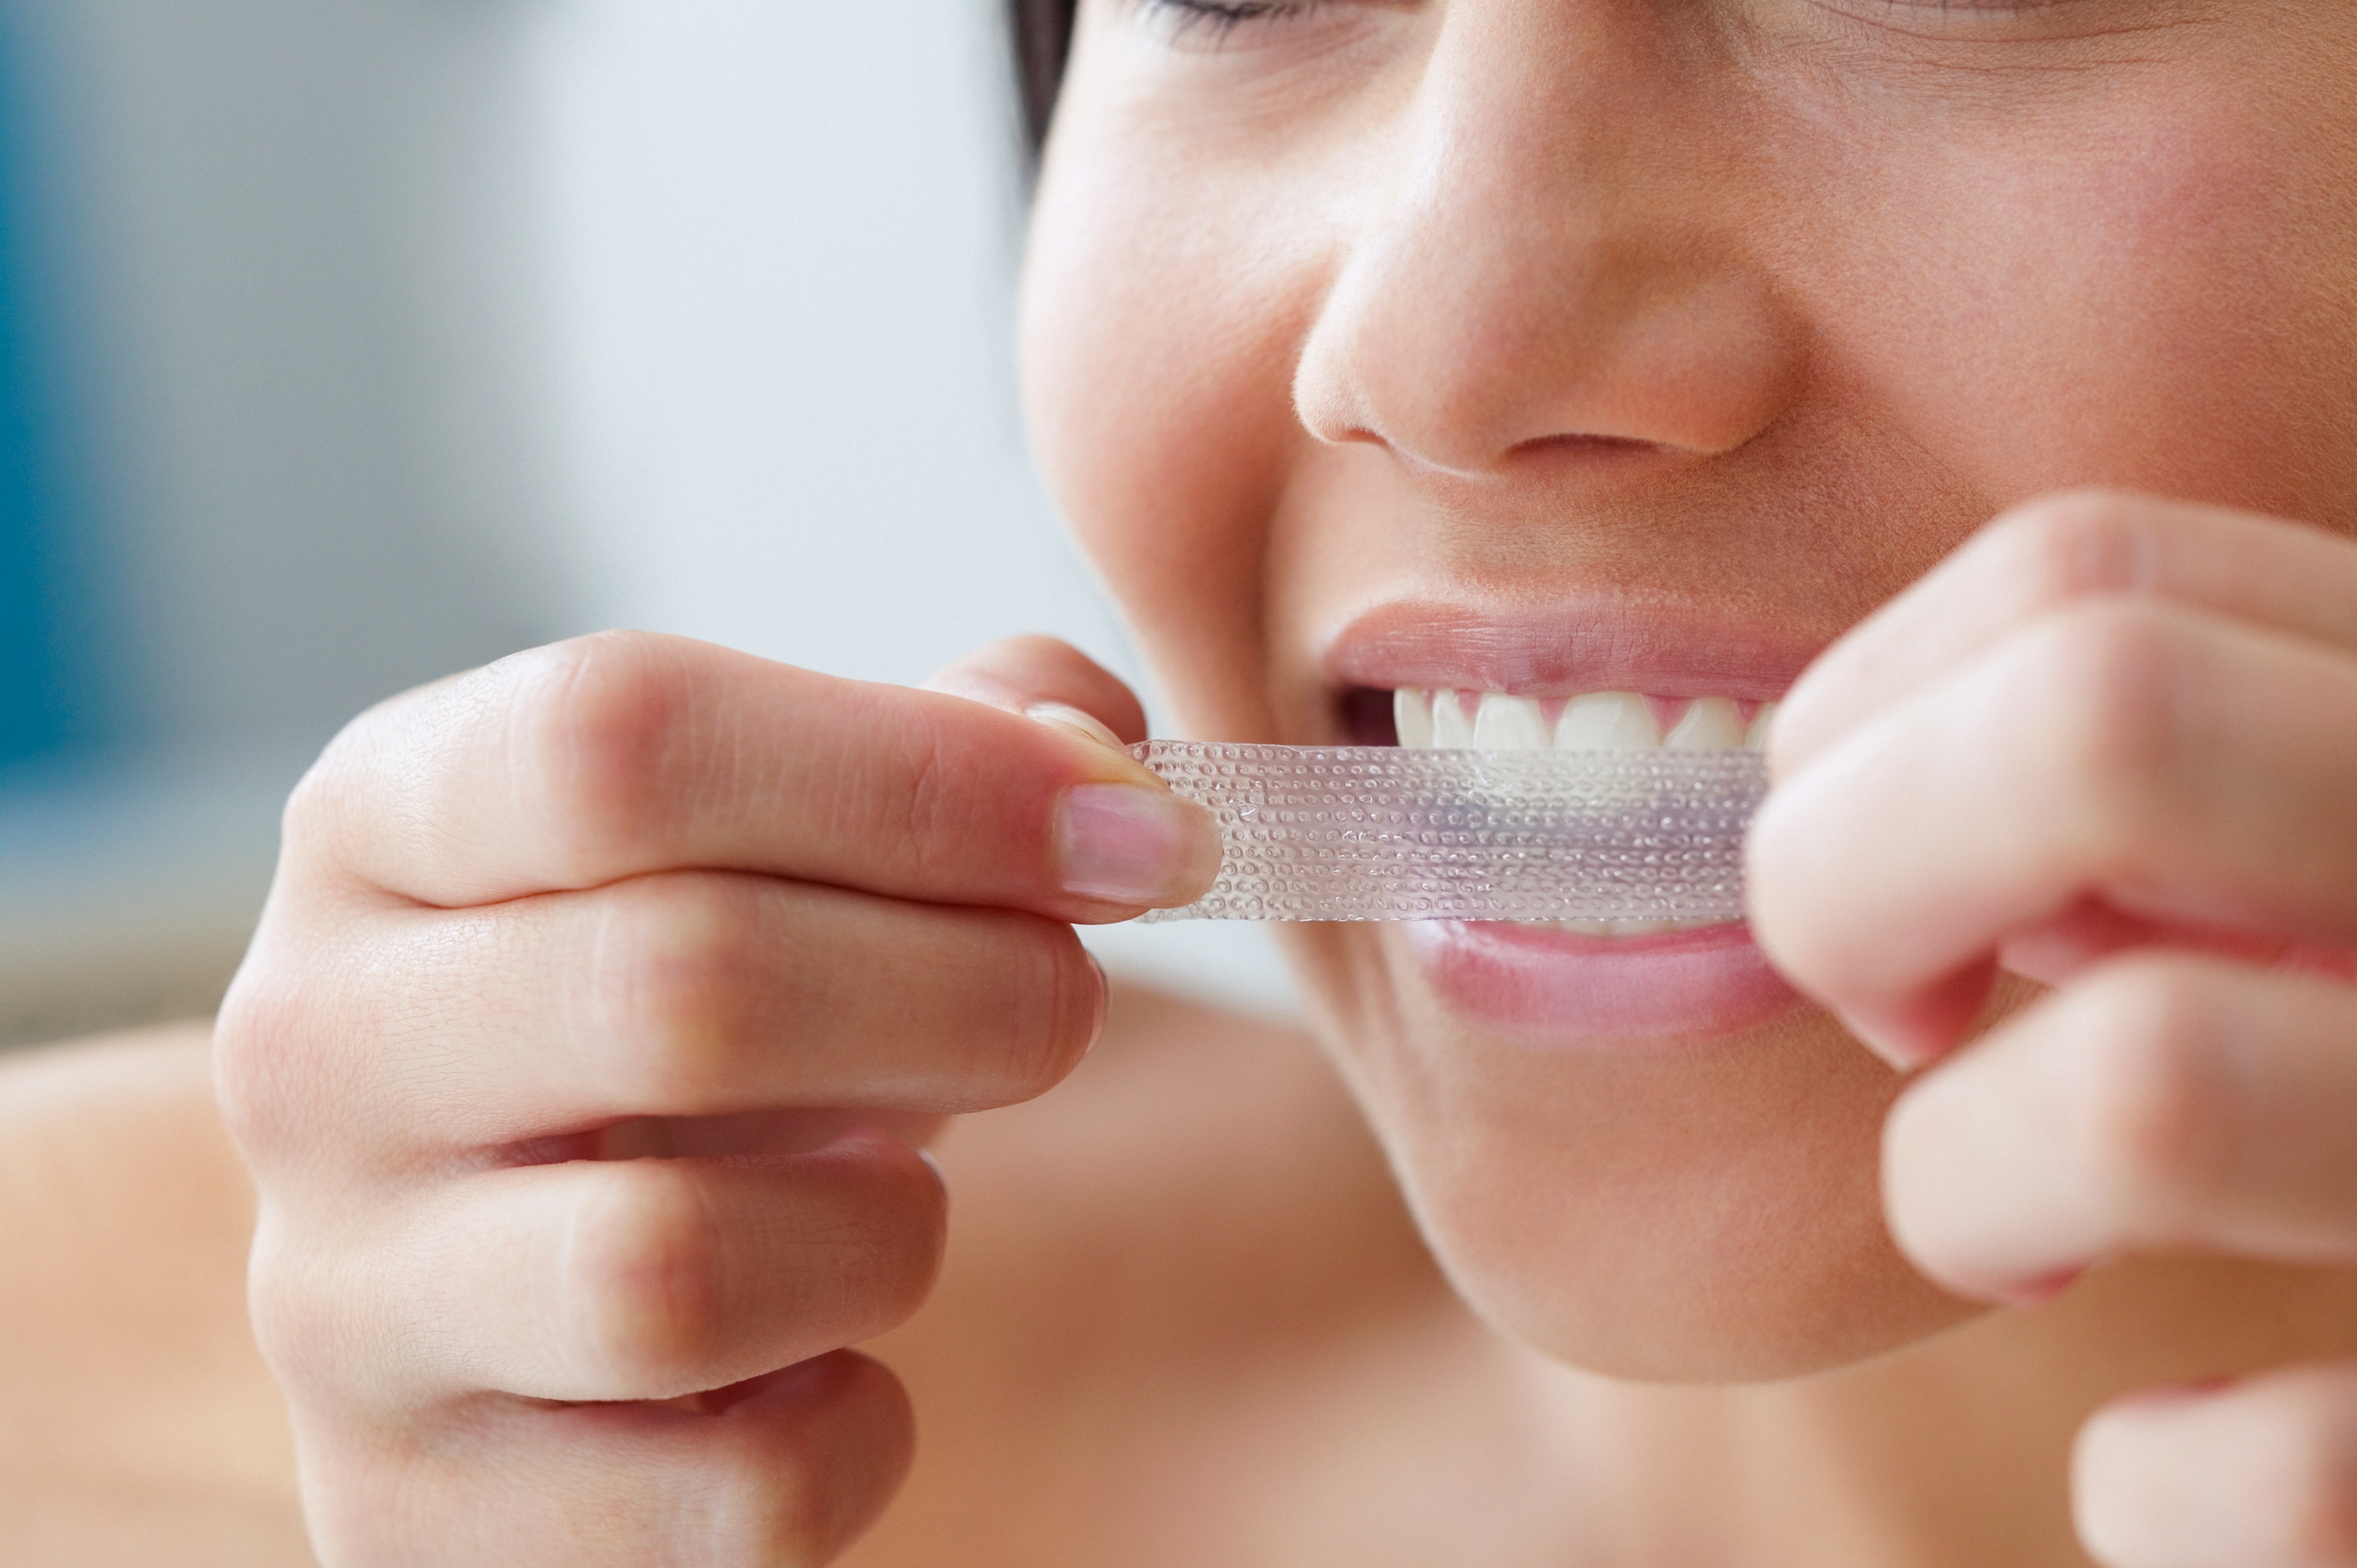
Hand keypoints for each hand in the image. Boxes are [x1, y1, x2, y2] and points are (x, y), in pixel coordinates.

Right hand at [215, 631, 1216, 1566]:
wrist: (513, 1287)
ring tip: (897, 1190)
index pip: (622, 739)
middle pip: (682, 985)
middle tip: (1067, 1002)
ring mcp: (345, 1305)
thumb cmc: (684, 1024)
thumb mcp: (778, 843)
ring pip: (684, 1268)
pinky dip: (854, 1426)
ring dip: (889, 1227)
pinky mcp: (422, 1517)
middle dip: (968, 991)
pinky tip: (827, 1357)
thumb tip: (1101, 758)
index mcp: (385, 823)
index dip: (925, 777)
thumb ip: (951, 746)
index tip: (1133, 833)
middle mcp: (315, 1051)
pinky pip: (736, 1494)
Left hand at [1748, 492, 2356, 1566]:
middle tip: (1889, 1019)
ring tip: (2013, 1241)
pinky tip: (2167, 1468)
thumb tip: (1879, 814)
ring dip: (1967, 1183)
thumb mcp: (2302, 861)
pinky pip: (2287, 1476)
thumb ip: (2145, 798)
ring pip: (2146, 1084)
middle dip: (1856, 881)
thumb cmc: (2353, 1073)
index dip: (1874, 726)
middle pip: (2097, 718)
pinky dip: (2157, 1491)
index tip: (1889, 882)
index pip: (2082, 576)